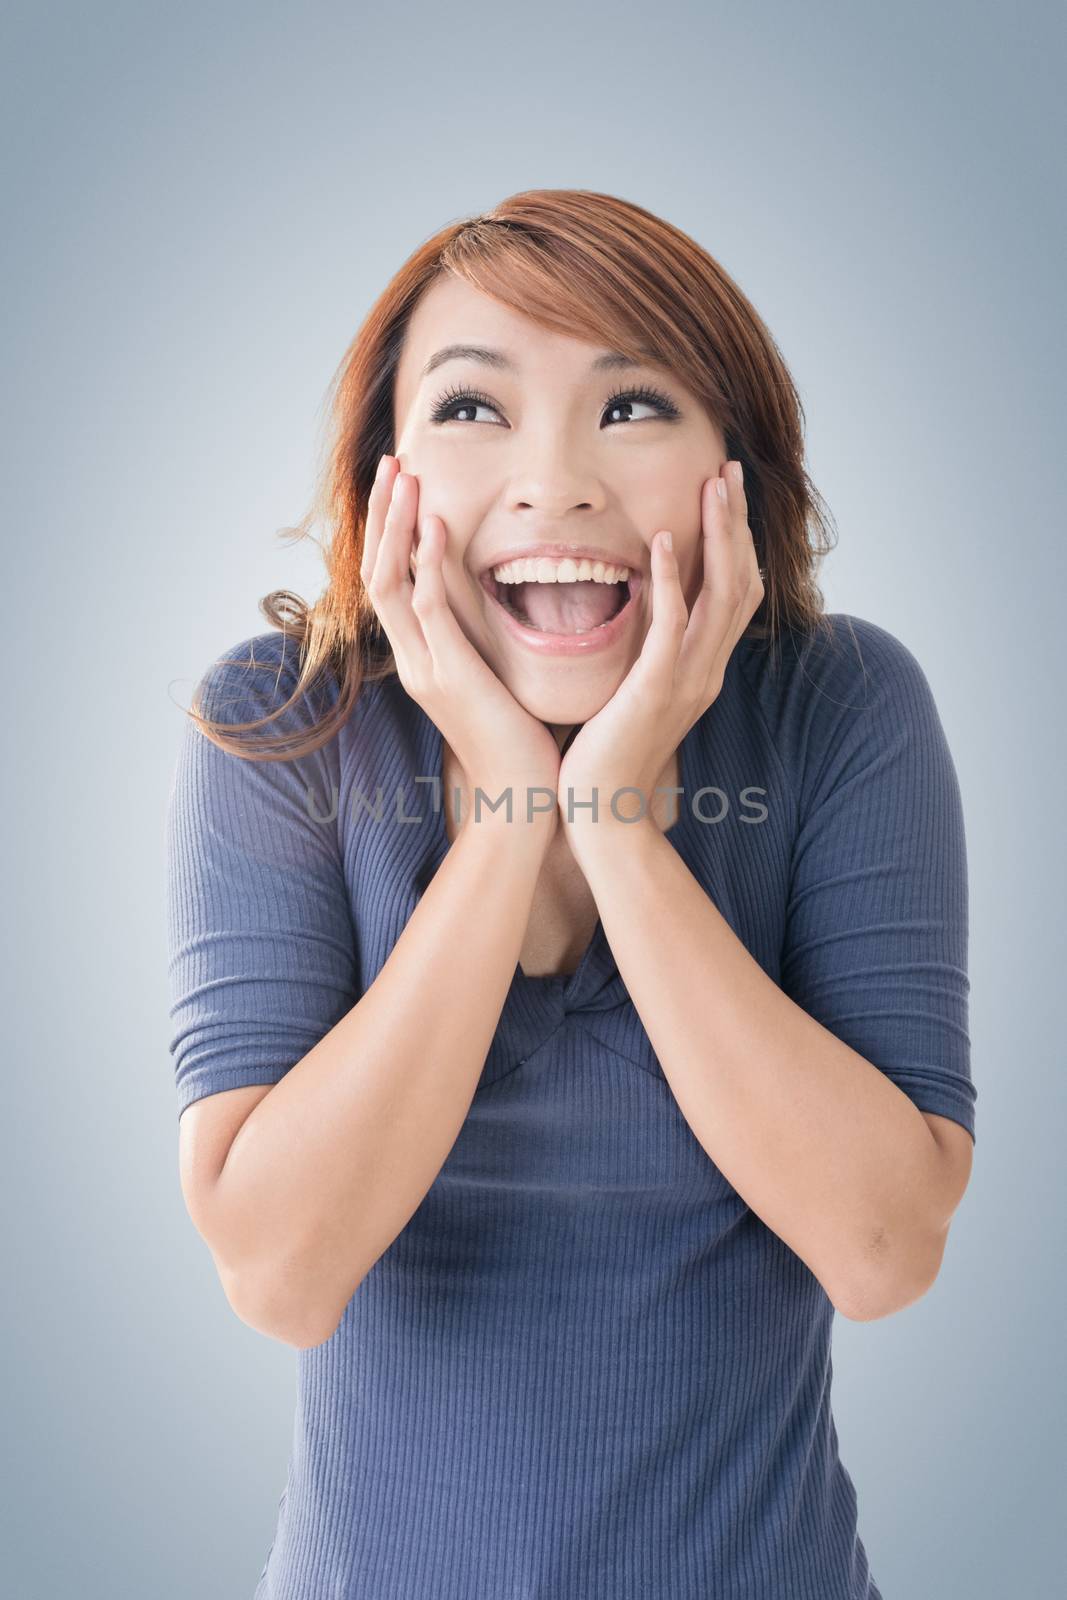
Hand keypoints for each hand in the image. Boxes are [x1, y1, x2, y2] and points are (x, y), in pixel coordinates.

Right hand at [361, 456, 561, 837]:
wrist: (521, 800)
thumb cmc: (519, 743)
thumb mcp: (494, 680)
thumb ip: (483, 642)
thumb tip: (499, 604)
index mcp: (422, 658)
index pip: (391, 580)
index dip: (392, 531)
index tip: (403, 485)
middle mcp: (412, 659)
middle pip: (376, 571)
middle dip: (381, 514)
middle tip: (391, 462)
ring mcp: (424, 667)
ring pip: (390, 582)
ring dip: (395, 525)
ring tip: (402, 476)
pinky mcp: (449, 676)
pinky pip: (428, 610)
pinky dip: (427, 564)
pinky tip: (434, 526)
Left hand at [557, 461, 763, 842]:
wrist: (602, 813)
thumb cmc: (607, 755)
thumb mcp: (634, 691)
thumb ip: (646, 651)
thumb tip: (638, 606)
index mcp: (702, 668)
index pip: (735, 592)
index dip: (736, 540)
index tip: (725, 492)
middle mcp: (706, 670)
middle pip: (740, 582)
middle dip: (736, 523)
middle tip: (729, 470)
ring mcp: (687, 681)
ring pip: (719, 596)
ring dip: (716, 536)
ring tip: (712, 487)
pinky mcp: (655, 693)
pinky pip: (672, 629)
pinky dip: (671, 582)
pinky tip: (660, 542)